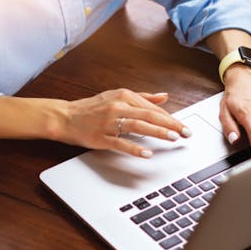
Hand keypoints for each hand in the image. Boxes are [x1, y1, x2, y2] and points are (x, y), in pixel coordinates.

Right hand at [54, 89, 191, 157]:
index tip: (183, 126)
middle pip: (149, 116)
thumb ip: (143, 97)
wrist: (66, 117)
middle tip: (185, 132)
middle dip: (170, 124)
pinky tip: (147, 153)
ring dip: (157, 132)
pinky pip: (121, 143)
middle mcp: (118, 107)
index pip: (152, 108)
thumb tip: (164, 96)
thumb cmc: (92, 108)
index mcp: (124, 96)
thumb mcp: (118, 97)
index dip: (170, 118)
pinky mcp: (101, 136)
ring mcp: (109, 122)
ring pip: (138, 126)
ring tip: (172, 138)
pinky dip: (134, 148)